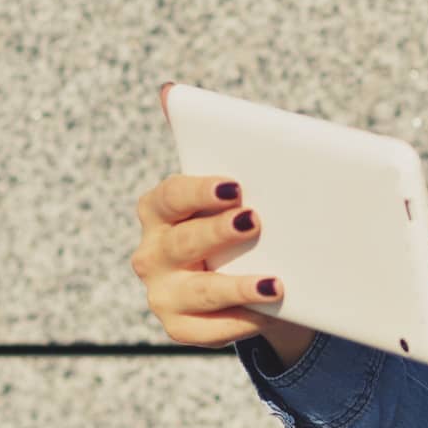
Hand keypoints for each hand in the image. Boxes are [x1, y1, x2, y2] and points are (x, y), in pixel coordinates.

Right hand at [131, 82, 315, 362]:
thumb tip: (185, 98)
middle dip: (219, 231)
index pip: (171, 196)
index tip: (234, 186)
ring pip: (198, 290)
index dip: (200, 190)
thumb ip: (230, 157)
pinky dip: (241, 321)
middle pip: (183, 241)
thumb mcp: (239, 194)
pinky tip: (269, 312)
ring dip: (236, 286)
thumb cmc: (244, 222)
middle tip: (255, 222)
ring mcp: (163, 293)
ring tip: (273, 284)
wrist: (255, 274)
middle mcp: (153, 252)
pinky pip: (208, 329)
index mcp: (160, 210)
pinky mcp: (180, 326)